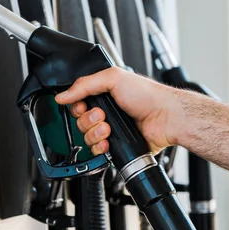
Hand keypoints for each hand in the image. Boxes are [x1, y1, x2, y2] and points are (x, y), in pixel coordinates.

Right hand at [55, 67, 183, 154]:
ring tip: (109, 128)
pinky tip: (108, 142)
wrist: (165, 118)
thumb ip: (84, 85)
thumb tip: (62, 95)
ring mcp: (111, 130)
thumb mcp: (113, 78)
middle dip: (88, 120)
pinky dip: (100, 147)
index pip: (78, 102)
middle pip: (80, 121)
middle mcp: (106, 112)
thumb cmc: (148, 95)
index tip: (83, 106)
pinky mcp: (116, 146)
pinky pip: (97, 151)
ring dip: (95, 133)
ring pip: (86, 137)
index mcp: (104, 94)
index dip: (76, 106)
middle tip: (101, 115)